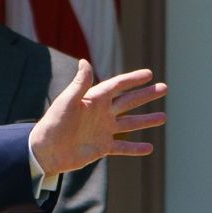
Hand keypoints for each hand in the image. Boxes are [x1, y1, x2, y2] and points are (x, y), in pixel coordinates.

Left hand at [26, 60, 168, 174]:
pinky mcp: (102, 147)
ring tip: (163, 117)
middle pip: (129, 101)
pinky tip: (149, 147)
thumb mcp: (68, 101)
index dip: (133, 79)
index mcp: (94, 99)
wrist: (46, 151)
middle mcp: (101, 113)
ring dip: (146, 120)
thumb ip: (80, 83)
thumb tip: (84, 61)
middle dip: (146, 95)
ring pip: (130, 123)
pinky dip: (136, 148)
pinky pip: (123, 147)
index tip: (150, 73)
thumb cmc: (54, 123)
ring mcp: (103, 130)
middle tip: (164, 88)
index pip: (118, 85)